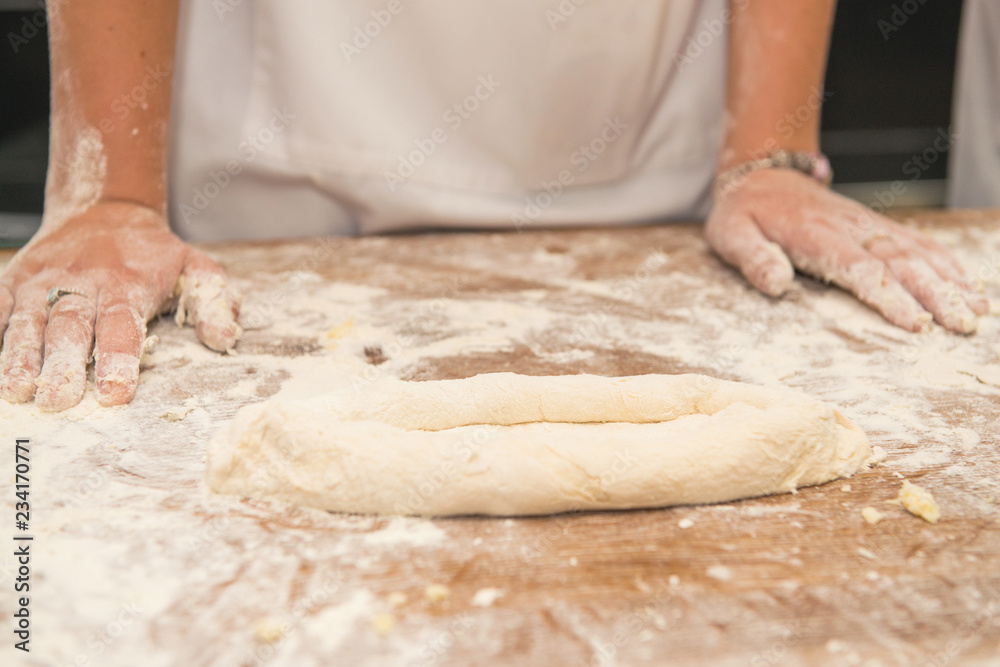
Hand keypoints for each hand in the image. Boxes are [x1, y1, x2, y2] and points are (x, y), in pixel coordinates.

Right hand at [0, 201, 240, 410]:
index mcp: (127, 285)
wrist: (106, 208)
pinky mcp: (15, 278)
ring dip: (19, 356)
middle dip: (62, 366)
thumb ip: (213, 301)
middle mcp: (82, 284)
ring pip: (29, 320)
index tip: (115, 393)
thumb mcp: (196, 267)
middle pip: (71, 328)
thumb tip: (225, 338)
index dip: (119, 360)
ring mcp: (44, 281)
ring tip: (16, 390)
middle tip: (57, 401)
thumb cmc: (153, 253)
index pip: (123, 326)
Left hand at [704, 169, 988, 332]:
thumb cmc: (743, 213)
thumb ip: (752, 258)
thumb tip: (776, 283)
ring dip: (950, 281)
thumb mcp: (730, 235)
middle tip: (962, 325)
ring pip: (917, 252)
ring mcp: (867, 225)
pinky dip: (947, 262)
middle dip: (936, 294)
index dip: (889, 297)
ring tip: (978, 311)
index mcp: (816, 235)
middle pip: (901, 262)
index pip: (860, 269)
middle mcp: (850, 228)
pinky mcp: (875, 226)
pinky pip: (918, 242)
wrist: (760, 175)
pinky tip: (970, 284)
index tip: (915, 324)